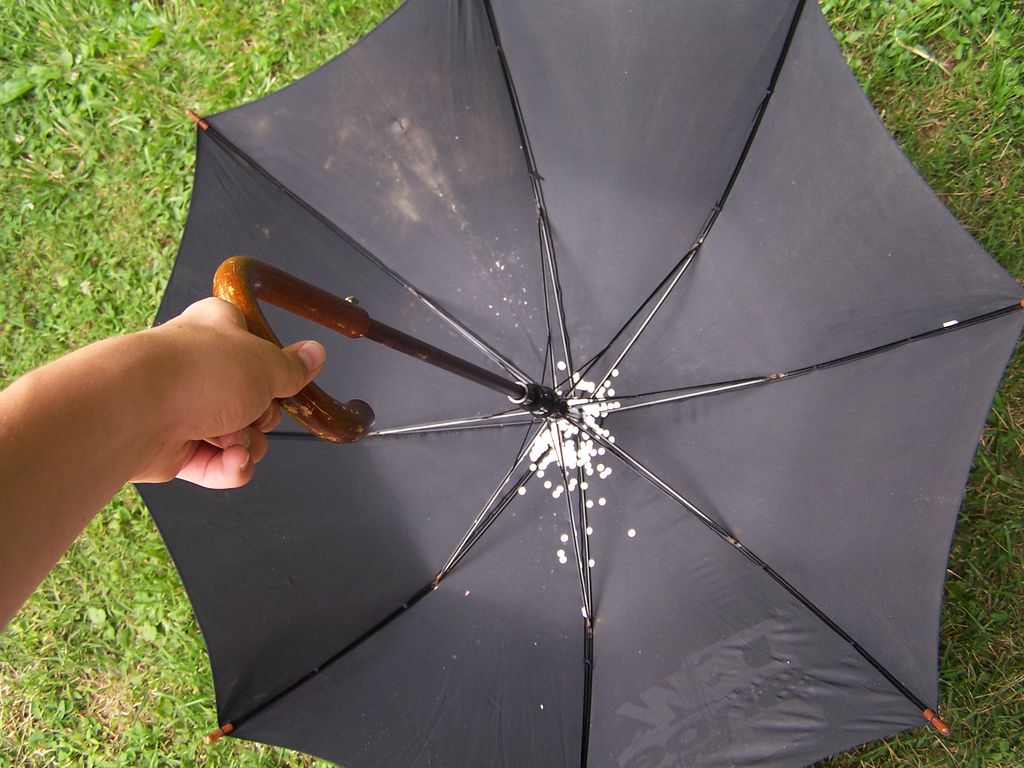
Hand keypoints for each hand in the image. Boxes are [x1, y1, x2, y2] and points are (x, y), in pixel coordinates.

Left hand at [131, 297, 324, 487]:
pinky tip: (232, 463)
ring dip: (247, 445)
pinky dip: (229, 467)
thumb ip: (293, 366)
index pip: (254, 343)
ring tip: (233, 440)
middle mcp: (198, 368)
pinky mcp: (172, 449)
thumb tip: (316, 353)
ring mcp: (183, 409)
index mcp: (217, 330)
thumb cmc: (199, 372)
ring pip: (238, 436)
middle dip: (262, 416)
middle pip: (253, 399)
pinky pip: (216, 464)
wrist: (136, 411)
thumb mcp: (265, 364)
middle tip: (254, 410)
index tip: (286, 379)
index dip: (273, 365)